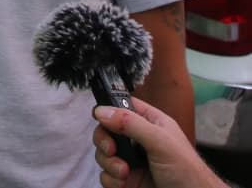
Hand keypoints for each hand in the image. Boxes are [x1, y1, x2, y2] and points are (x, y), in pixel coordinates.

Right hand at [93, 98, 222, 187]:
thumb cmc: (188, 172)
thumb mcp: (161, 142)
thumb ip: (131, 124)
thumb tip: (101, 111)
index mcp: (150, 123)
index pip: (122, 107)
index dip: (109, 111)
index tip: (100, 119)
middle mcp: (138, 141)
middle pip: (106, 132)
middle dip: (104, 142)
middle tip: (112, 150)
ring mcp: (131, 161)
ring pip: (103, 154)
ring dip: (109, 164)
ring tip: (124, 173)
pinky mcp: (127, 180)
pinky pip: (106, 175)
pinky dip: (111, 179)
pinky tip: (124, 183)